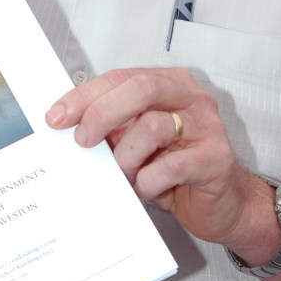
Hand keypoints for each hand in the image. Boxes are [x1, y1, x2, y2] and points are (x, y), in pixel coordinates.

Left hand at [45, 66, 264, 250]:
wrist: (224, 204)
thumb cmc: (175, 167)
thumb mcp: (138, 140)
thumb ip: (113, 125)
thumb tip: (67, 122)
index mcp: (170, 83)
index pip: (121, 77)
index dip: (85, 95)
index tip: (56, 116)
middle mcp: (192, 98)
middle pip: (141, 88)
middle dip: (102, 113)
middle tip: (83, 141)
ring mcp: (208, 127)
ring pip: (153, 126)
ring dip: (127, 156)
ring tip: (124, 173)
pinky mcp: (216, 159)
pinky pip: (171, 166)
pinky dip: (148, 181)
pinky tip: (146, 188)